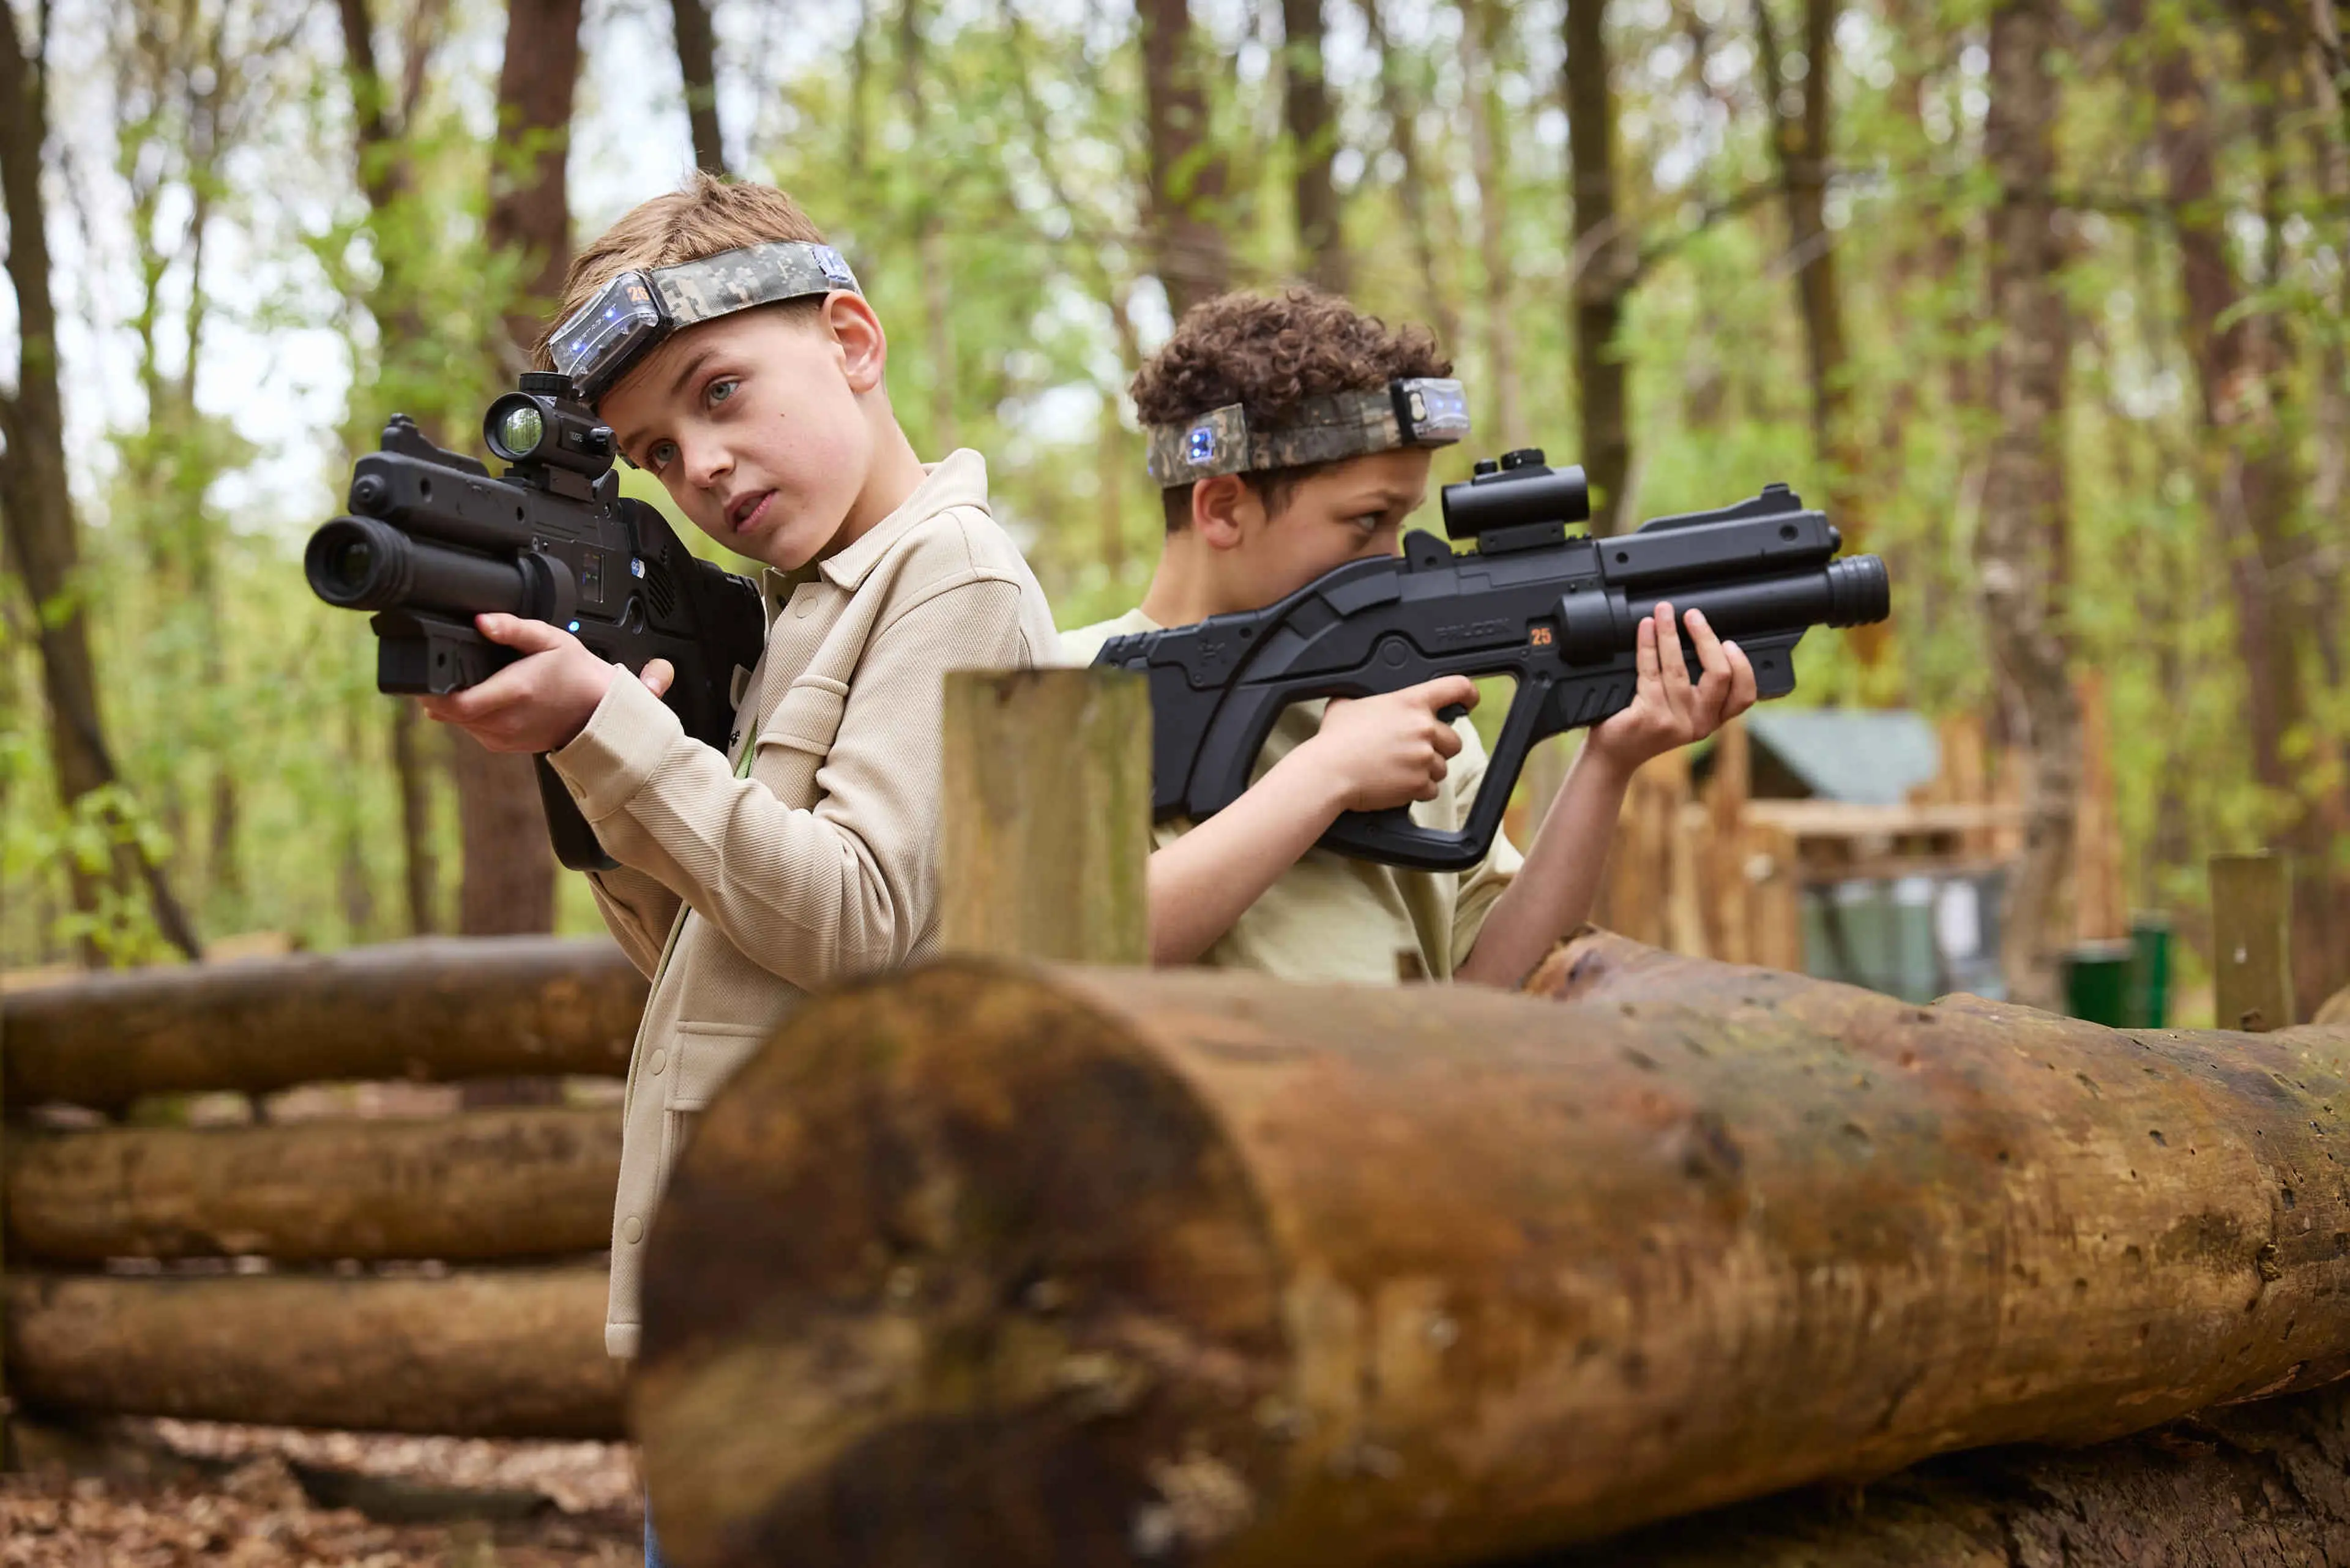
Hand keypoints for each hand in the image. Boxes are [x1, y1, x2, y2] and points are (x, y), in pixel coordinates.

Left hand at [416, 613, 674, 753]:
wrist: (599, 710)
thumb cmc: (576, 673)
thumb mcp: (550, 638)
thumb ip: (513, 627)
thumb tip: (482, 620)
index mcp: (513, 693)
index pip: (453, 704)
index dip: (430, 691)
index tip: (426, 675)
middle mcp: (505, 721)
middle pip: (448, 714)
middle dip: (439, 694)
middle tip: (443, 671)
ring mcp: (504, 737)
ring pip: (458, 724)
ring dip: (454, 705)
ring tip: (468, 682)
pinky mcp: (504, 746)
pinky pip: (473, 731)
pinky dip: (470, 716)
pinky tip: (486, 698)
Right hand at [1301, 676, 1478, 812]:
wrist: (1329, 771)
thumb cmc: (1335, 739)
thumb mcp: (1348, 703)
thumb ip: (1367, 698)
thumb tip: (1363, 699)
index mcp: (1411, 702)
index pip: (1456, 688)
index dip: (1468, 694)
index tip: (1469, 701)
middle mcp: (1424, 728)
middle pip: (1454, 740)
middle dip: (1437, 748)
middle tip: (1412, 752)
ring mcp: (1424, 758)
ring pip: (1442, 767)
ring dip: (1425, 771)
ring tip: (1397, 770)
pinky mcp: (1419, 784)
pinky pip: (1431, 789)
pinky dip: (1417, 790)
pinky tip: (1395, 784)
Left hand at [1585, 602, 1757, 773]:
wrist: (1614, 754)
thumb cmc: (1647, 726)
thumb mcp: (1683, 711)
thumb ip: (1699, 689)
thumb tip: (1706, 639)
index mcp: (1712, 719)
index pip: (1744, 696)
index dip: (1742, 666)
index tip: (1729, 641)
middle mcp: (1698, 724)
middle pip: (1719, 676)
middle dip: (1706, 638)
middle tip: (1693, 615)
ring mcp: (1674, 722)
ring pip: (1678, 668)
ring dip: (1669, 633)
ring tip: (1663, 612)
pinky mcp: (1648, 717)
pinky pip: (1649, 671)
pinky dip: (1647, 644)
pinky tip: (1646, 628)